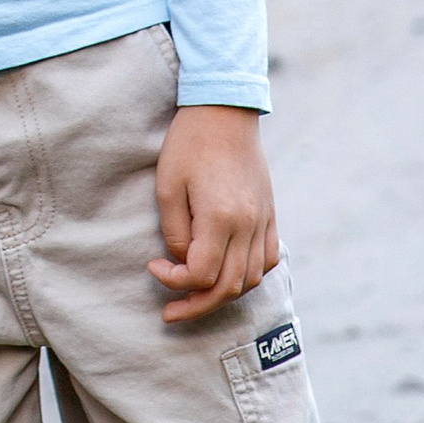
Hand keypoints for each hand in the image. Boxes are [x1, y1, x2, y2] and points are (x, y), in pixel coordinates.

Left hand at [149, 105, 280, 323]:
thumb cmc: (188, 144)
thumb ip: (176, 232)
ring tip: (196, 296)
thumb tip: (184, 263)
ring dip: (224, 294)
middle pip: (229, 287)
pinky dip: (250, 275)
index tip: (153, 267)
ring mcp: (264, 220)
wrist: (224, 110)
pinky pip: (269, 259)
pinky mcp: (270, 214)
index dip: (174, 282)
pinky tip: (228, 274)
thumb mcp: (167, 186)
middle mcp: (248, 225)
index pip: (202, 275)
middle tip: (170, 311)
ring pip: (252, 279)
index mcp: (221, 218)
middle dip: (198, 305)